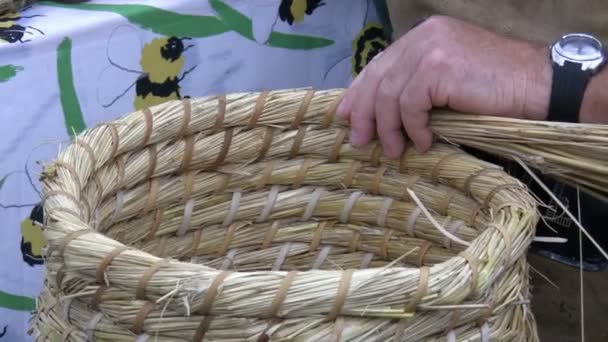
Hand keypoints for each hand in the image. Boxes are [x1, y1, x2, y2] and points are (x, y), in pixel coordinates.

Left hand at [337, 15, 551, 156]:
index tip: (344, 116)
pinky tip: (422, 142)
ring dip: (388, 128)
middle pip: (377, 78)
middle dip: (363, 113)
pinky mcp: (439, 67)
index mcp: (424, 36)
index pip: (380, 64)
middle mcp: (423, 36)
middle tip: (359, 141)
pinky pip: (410, 105)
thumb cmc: (498, 90)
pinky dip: (413, 128)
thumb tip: (379, 115)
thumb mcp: (449, 83)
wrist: (541, 86)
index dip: (358, 92)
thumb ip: (416, 86)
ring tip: (394, 150)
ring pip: (389, 95)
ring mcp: (430, 48)